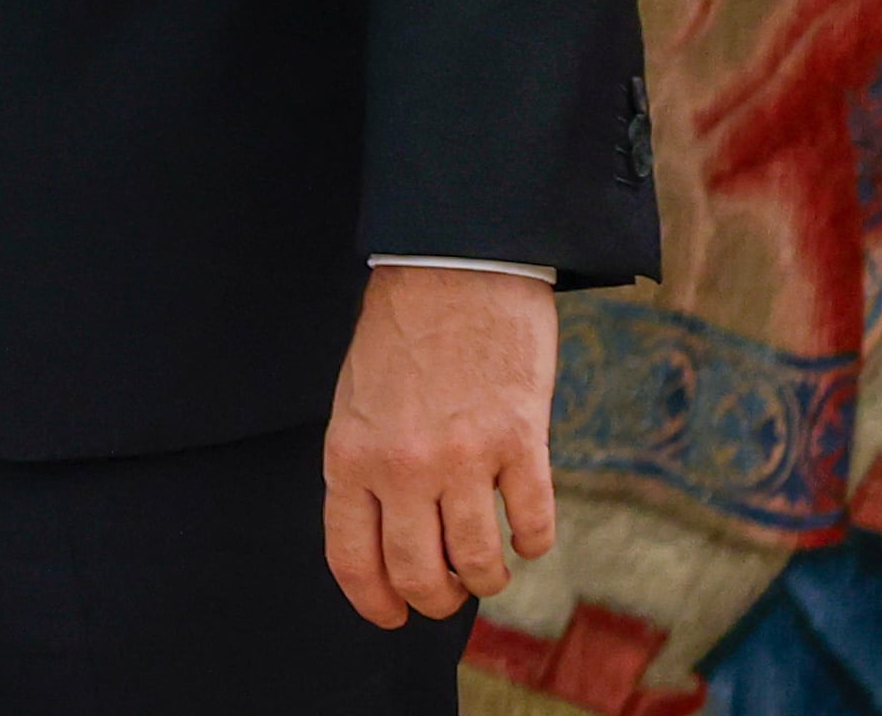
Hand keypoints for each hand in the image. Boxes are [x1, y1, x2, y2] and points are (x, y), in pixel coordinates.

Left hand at [322, 264, 557, 626]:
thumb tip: (389, 537)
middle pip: (418, 574)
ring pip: (478, 563)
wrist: (454, 265)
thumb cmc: (402, 332)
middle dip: (435, 599)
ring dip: (486, 578)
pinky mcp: (520, 441)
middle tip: (448, 594)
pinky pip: (532, 526)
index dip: (374, 601)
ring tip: (488, 568)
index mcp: (350, 454)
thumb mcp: (356, 401)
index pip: (352, 558)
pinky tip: (526, 533)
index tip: (393, 616)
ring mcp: (463, 456)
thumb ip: (366, 467)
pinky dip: (532, 542)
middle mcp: (401, 465)